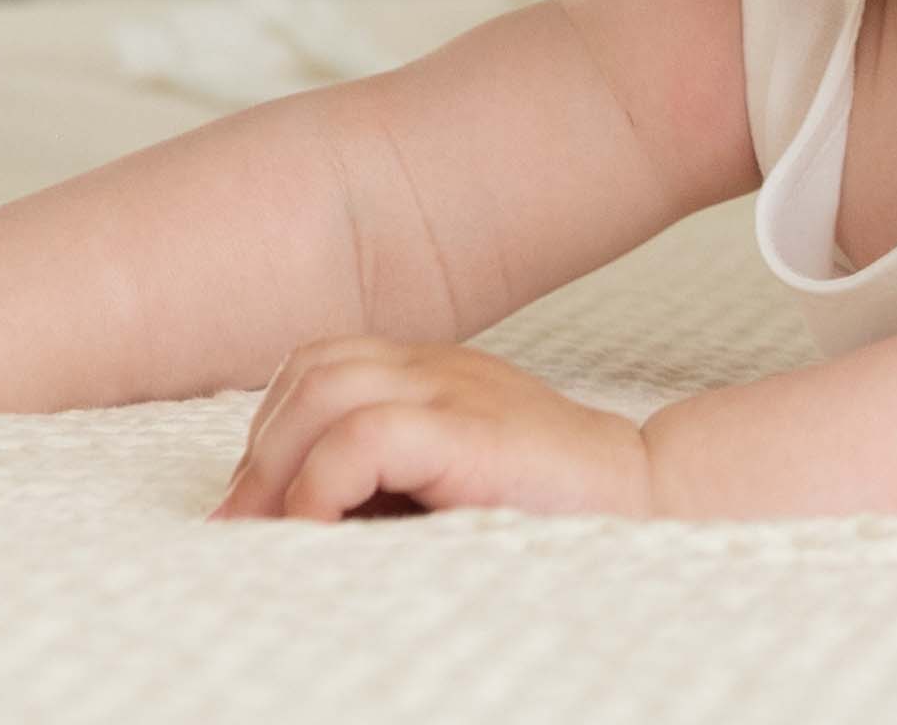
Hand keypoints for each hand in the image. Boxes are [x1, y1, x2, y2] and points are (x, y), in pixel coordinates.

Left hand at [215, 337, 654, 520]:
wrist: (651, 498)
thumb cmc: (549, 509)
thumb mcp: (450, 485)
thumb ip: (386, 483)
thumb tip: (286, 523)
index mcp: (433, 371)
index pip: (321, 364)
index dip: (273, 431)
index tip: (254, 510)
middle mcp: (438, 366)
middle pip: (311, 369)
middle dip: (260, 453)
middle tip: (245, 528)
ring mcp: (455, 389)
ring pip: (323, 388)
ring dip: (278, 465)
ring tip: (273, 533)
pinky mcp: (470, 431)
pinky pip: (363, 435)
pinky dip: (319, 485)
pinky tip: (317, 531)